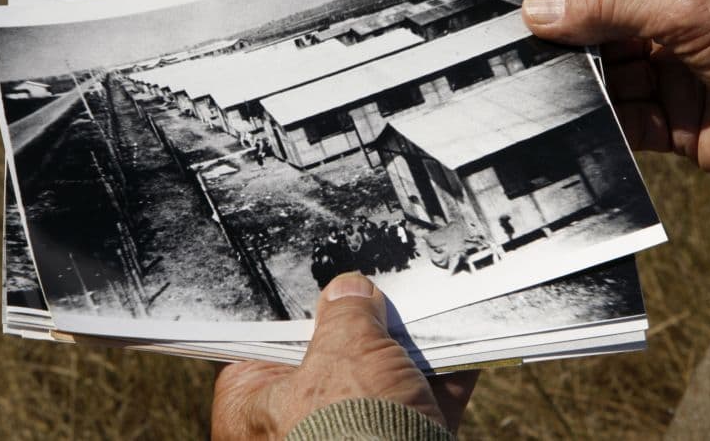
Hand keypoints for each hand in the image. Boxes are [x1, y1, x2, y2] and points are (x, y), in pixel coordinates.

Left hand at [211, 273, 477, 439]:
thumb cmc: (351, 427)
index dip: (298, 313)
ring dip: (405, 357)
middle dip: (361, 332)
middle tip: (378, 294)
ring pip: (374, 388)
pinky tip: (459, 355)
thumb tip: (347, 289)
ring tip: (423, 317)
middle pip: (326, 363)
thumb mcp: (347, 352)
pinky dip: (437, 387)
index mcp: (250, 405)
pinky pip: (412, 414)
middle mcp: (287, 429)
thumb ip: (346, 314)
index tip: (325, 284)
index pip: (264, 345)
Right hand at [522, 0, 709, 174]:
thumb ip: (611, 5)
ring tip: (557, 93)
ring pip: (606, 81)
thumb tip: (541, 6)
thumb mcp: (689, 5)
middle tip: (530, 60)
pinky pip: (625, 123)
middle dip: (568, 49)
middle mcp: (672, 27)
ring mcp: (672, 76)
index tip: (522, 14)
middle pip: (598, 35)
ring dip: (583, 90)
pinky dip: (604, 126)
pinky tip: (588, 122)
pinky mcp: (674, 125)